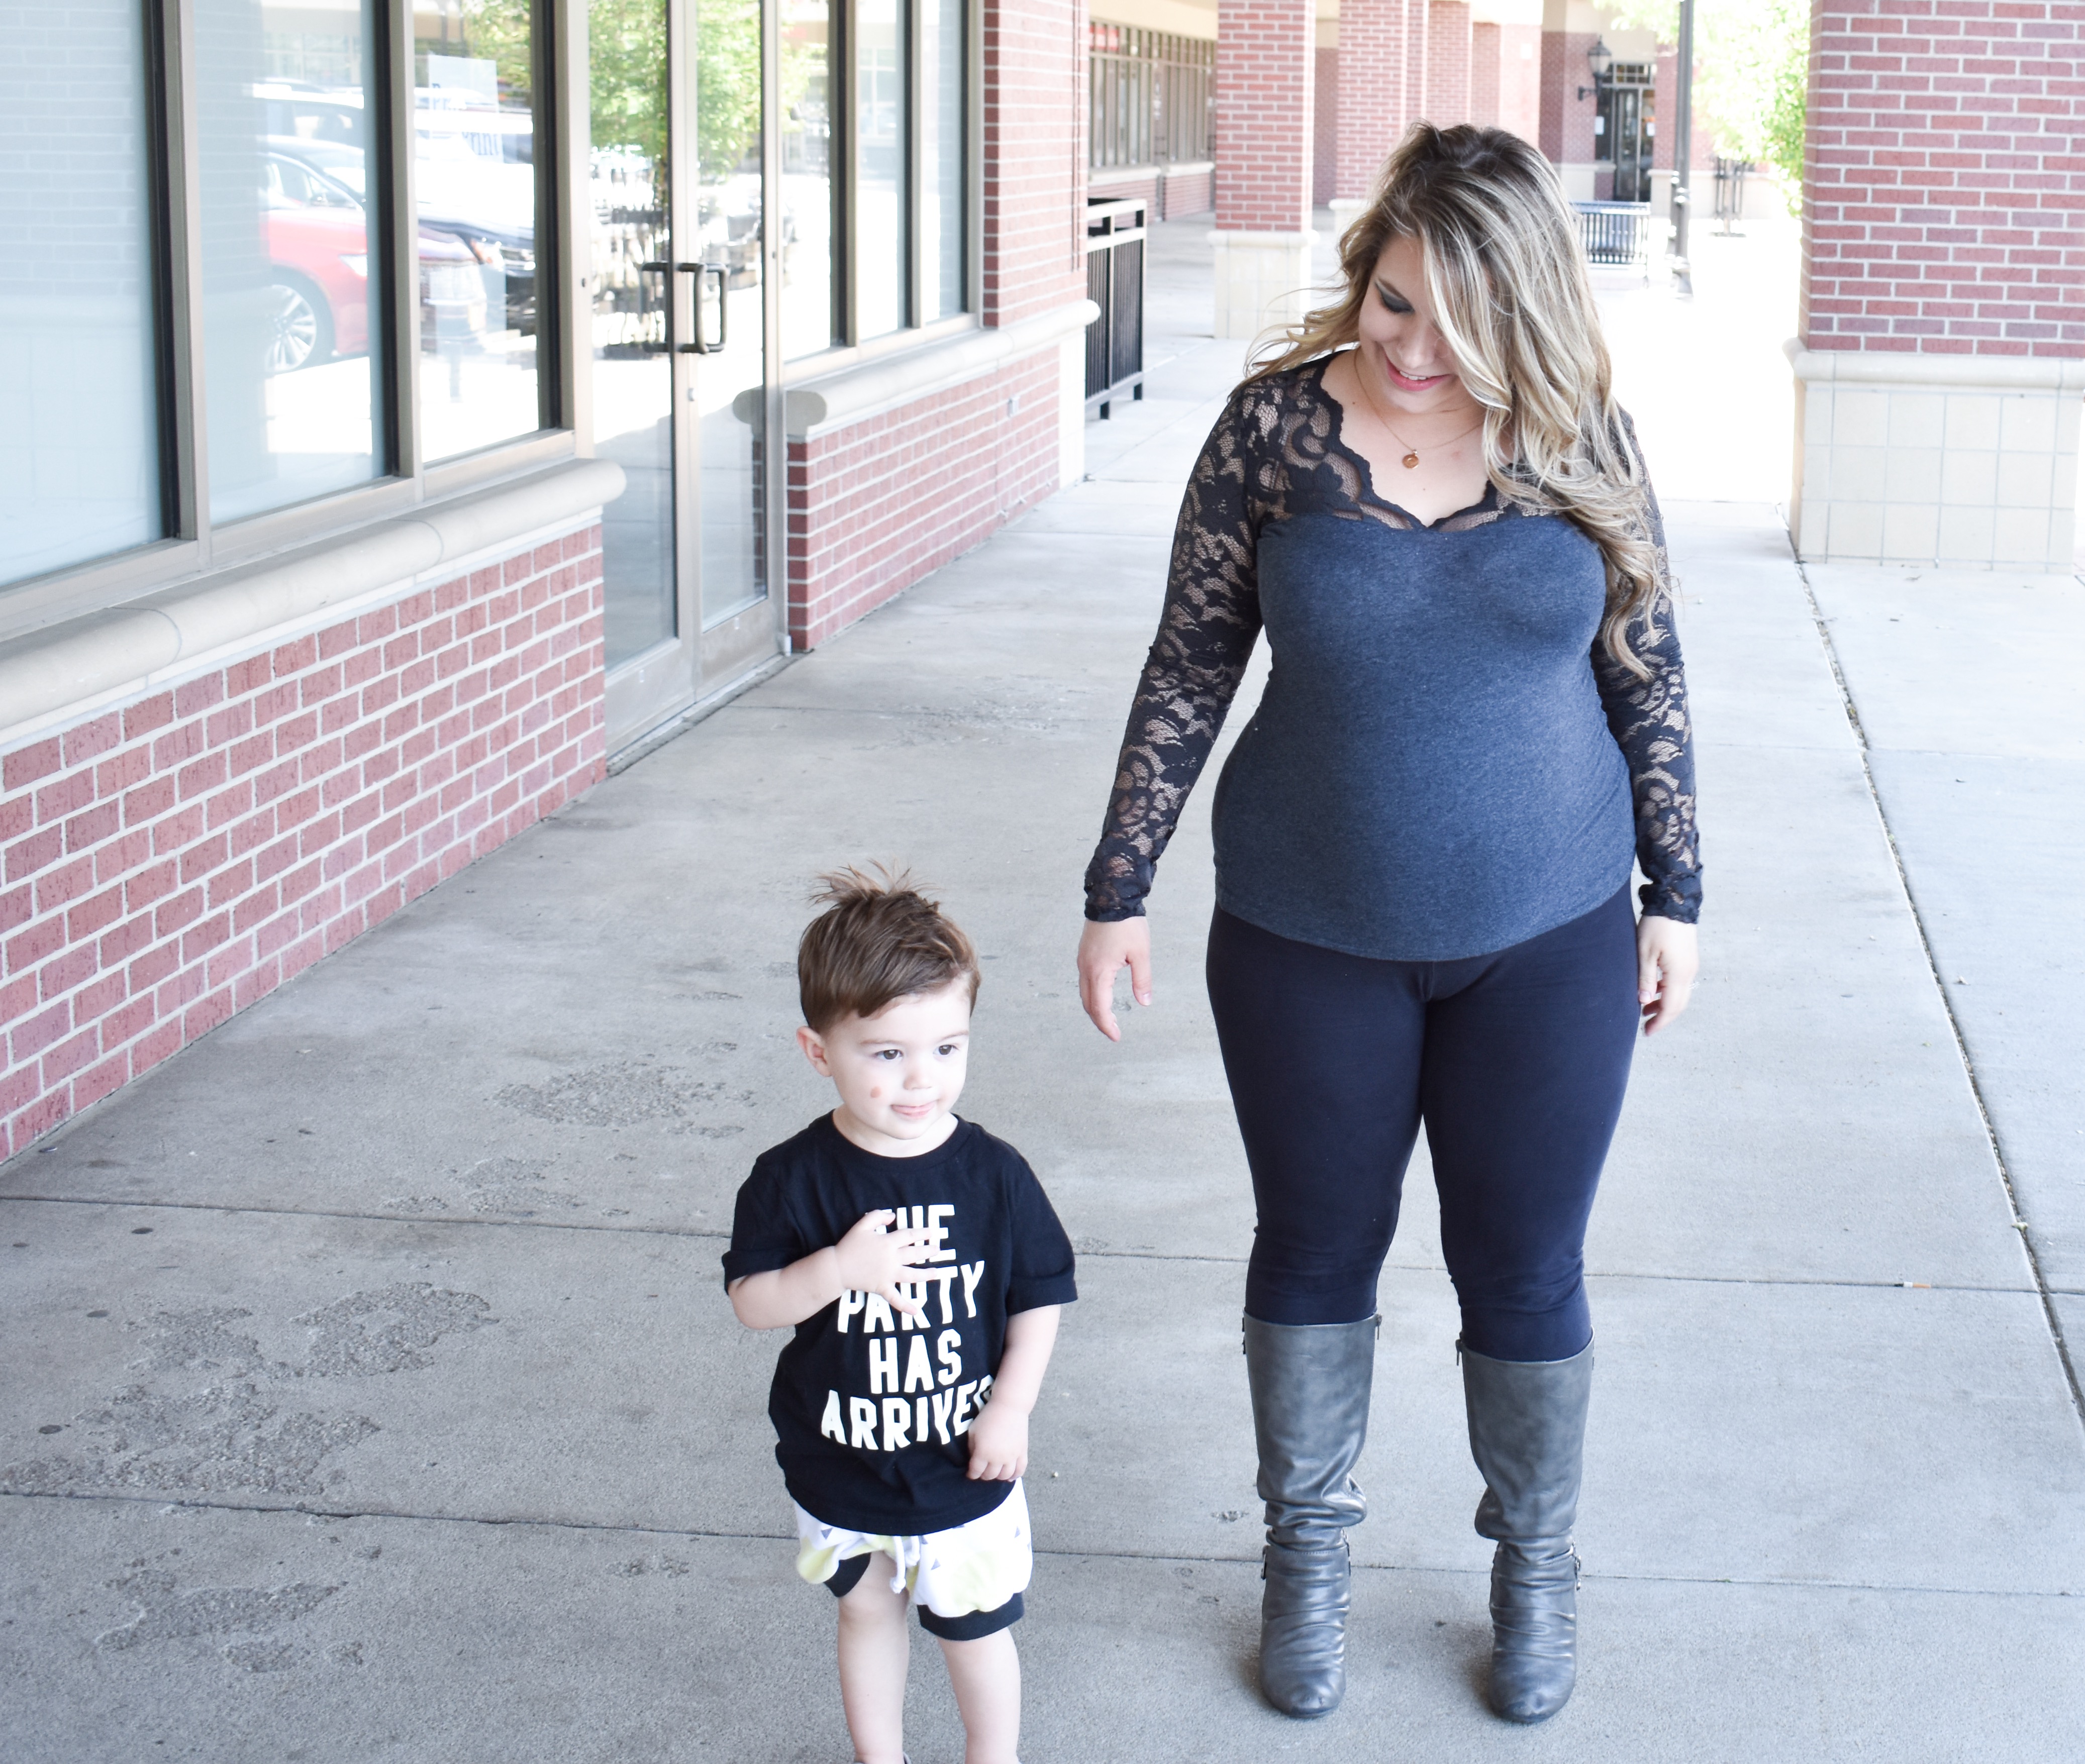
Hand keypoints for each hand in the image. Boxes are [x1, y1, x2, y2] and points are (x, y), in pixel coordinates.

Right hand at [831, 1210, 933, 1318]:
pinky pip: (895, 1298)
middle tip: (938, 1250)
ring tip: (936, 1272)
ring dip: (925, 1275)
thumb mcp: (862, 1225)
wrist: (836, 1267)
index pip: (909, 1235)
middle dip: (928, 1251)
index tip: (932, 1232)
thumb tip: (893, 1216)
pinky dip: (905, 1306)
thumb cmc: (849, 1245)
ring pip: (911, 1275)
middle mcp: (891, 1259)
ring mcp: (887, 1275)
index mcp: (887, 1242)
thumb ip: (877, 1216)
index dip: (922, 1233)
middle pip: (914, 1254)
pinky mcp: (882, 1287)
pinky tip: (916, 1311)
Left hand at [965, 1386, 1028, 1480]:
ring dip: (998, 1477)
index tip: (970, 1474)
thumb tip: (973, 1459)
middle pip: (990, 1476)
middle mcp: (998, 1458)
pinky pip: (1020, 1470)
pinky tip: (1010, 1477)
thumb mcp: (973, 1431)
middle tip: (982, 1471)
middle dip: (984, 1475)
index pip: (976, 1471)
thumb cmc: (988, 1416)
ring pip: (1005, 1476)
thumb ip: (971, 1448)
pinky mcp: (1022, 1453)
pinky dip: (1015, 1476)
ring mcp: (1012, 1457)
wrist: (1009, 1406)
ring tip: (995, 1472)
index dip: (972, 1474)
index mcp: (983, 1453)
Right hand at [1077, 917, 1151, 1040]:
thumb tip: (1144, 1003)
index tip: (1116, 1037)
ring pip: (1085, 993)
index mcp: (1099, 972)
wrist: (1111, 896)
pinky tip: (1104, 995)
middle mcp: (1086, 968)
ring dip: (1095, 1008)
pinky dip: (1092, 994)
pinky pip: (1085, 981)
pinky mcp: (1084, 954)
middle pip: (1088, 1004)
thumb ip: (1142, 980)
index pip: (1100, 1008)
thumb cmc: (1127, 924)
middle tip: (1114, 1032)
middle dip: (1100, 1020)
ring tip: (1110, 1017)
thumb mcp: (1141, 954)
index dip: (1107, 1025)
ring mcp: (1082, 960)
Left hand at [1637, 914, 1697, 1035]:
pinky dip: (1667, 990)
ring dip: (1664, 1003)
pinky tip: (1653, 989)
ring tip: (1645, 1008)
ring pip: (1679, 993)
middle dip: (1663, 1016)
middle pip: (1678, 1004)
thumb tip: (1644, 1002)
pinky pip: (1679, 981)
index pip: (1671, 1007)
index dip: (1659, 1022)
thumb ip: (1645, 979)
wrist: (1674, 901)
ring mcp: (1690, 965)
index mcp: (1679, 974)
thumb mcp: (1644, 953)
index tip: (1647, 1032)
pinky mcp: (1688, 957)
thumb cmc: (1656, 925)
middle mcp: (1689, 972)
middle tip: (1646, 1025)